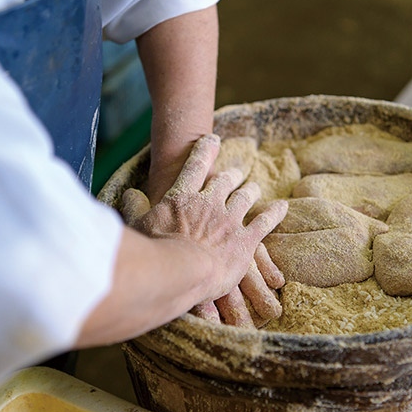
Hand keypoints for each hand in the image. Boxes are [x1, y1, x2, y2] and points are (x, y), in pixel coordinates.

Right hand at [122, 134, 287, 325]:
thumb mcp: (138, 226)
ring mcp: (230, 219)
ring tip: (255, 187)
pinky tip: (282, 207)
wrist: (181, 271)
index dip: (205, 151)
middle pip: (224, 181)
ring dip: (251, 190)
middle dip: (231, 174)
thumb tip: (129, 194)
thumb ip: (135, 208)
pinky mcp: (246, 240)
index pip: (195, 167)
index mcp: (182, 197)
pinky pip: (265, 222)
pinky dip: (275, 213)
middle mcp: (209, 202)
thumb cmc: (155, 251)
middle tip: (236, 172)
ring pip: (245, 198)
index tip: (213, 140)